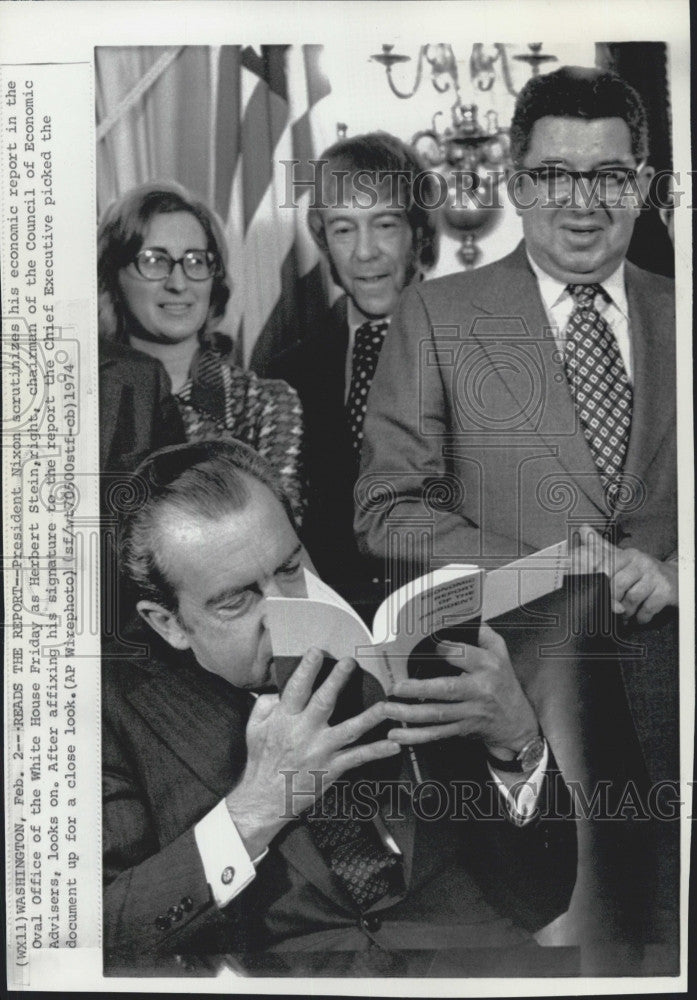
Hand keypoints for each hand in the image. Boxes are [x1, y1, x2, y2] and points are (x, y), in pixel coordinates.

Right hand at [225, 647, 398, 856]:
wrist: (264, 798)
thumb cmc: (261, 760)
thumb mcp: (255, 727)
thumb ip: (267, 704)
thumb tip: (280, 689)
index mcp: (284, 719)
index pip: (296, 689)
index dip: (307, 669)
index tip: (317, 651)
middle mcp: (304, 733)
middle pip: (324, 702)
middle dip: (337, 681)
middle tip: (351, 663)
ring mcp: (321, 751)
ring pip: (349, 730)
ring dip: (369, 717)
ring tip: (386, 705)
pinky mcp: (332, 768)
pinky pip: (358, 758)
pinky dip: (376, 751)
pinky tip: (393, 745)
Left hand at [384, 625, 538, 758]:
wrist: (517, 723)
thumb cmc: (503, 682)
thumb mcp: (500, 652)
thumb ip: (482, 633)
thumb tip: (459, 616)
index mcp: (487, 666)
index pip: (464, 655)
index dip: (443, 650)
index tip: (423, 646)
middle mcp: (479, 690)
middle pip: (447, 689)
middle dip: (419, 689)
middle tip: (396, 687)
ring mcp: (470, 712)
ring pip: (438, 714)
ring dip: (410, 713)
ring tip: (387, 709)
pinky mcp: (463, 729)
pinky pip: (437, 733)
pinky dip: (416, 735)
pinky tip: (397, 734)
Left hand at [575, 524, 677, 623]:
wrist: (674, 579)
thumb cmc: (641, 570)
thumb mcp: (621, 556)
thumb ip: (600, 547)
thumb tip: (583, 528)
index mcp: (626, 554)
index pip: (603, 569)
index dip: (594, 584)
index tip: (590, 595)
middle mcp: (640, 561)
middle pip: (616, 584)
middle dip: (610, 601)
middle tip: (608, 610)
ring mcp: (654, 575)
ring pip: (631, 598)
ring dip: (625, 612)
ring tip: (623, 616)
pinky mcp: (665, 590)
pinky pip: (647, 608)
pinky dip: (640, 617)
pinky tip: (638, 617)